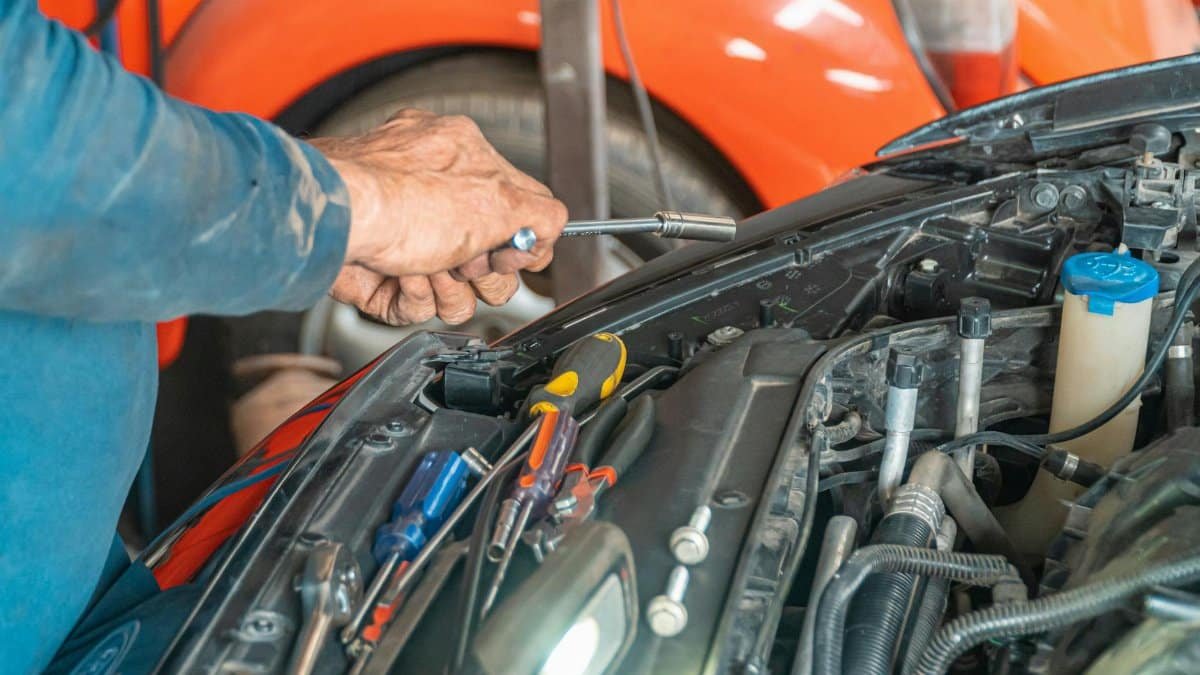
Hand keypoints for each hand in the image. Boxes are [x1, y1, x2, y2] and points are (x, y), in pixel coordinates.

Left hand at [311, 109, 565, 324]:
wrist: (330, 224)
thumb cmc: (394, 195)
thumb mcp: (495, 198)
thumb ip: (539, 213)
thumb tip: (550, 228)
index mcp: (462, 158)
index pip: (520, 211)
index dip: (520, 244)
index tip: (509, 253)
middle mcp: (432, 194)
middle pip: (491, 260)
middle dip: (482, 272)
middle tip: (465, 260)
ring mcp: (404, 235)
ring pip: (456, 291)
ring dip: (448, 288)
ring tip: (426, 266)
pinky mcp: (379, 273)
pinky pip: (416, 305)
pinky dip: (412, 297)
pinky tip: (399, 275)